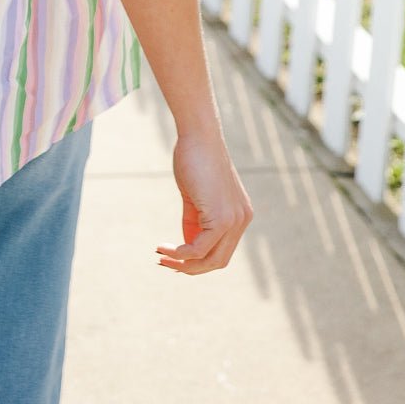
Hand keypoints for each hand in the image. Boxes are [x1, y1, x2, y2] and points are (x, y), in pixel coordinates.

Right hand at [156, 128, 253, 274]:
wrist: (198, 135)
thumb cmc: (194, 158)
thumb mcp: (195, 196)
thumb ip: (195, 221)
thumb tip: (186, 248)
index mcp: (239, 215)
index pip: (221, 249)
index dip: (198, 259)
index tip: (173, 257)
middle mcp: (242, 220)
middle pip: (219, 261)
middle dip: (190, 268)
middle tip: (165, 263)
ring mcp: (234, 220)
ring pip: (212, 260)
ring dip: (184, 264)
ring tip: (162, 258)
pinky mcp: (222, 218)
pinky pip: (200, 248)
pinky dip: (181, 253)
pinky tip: (166, 249)